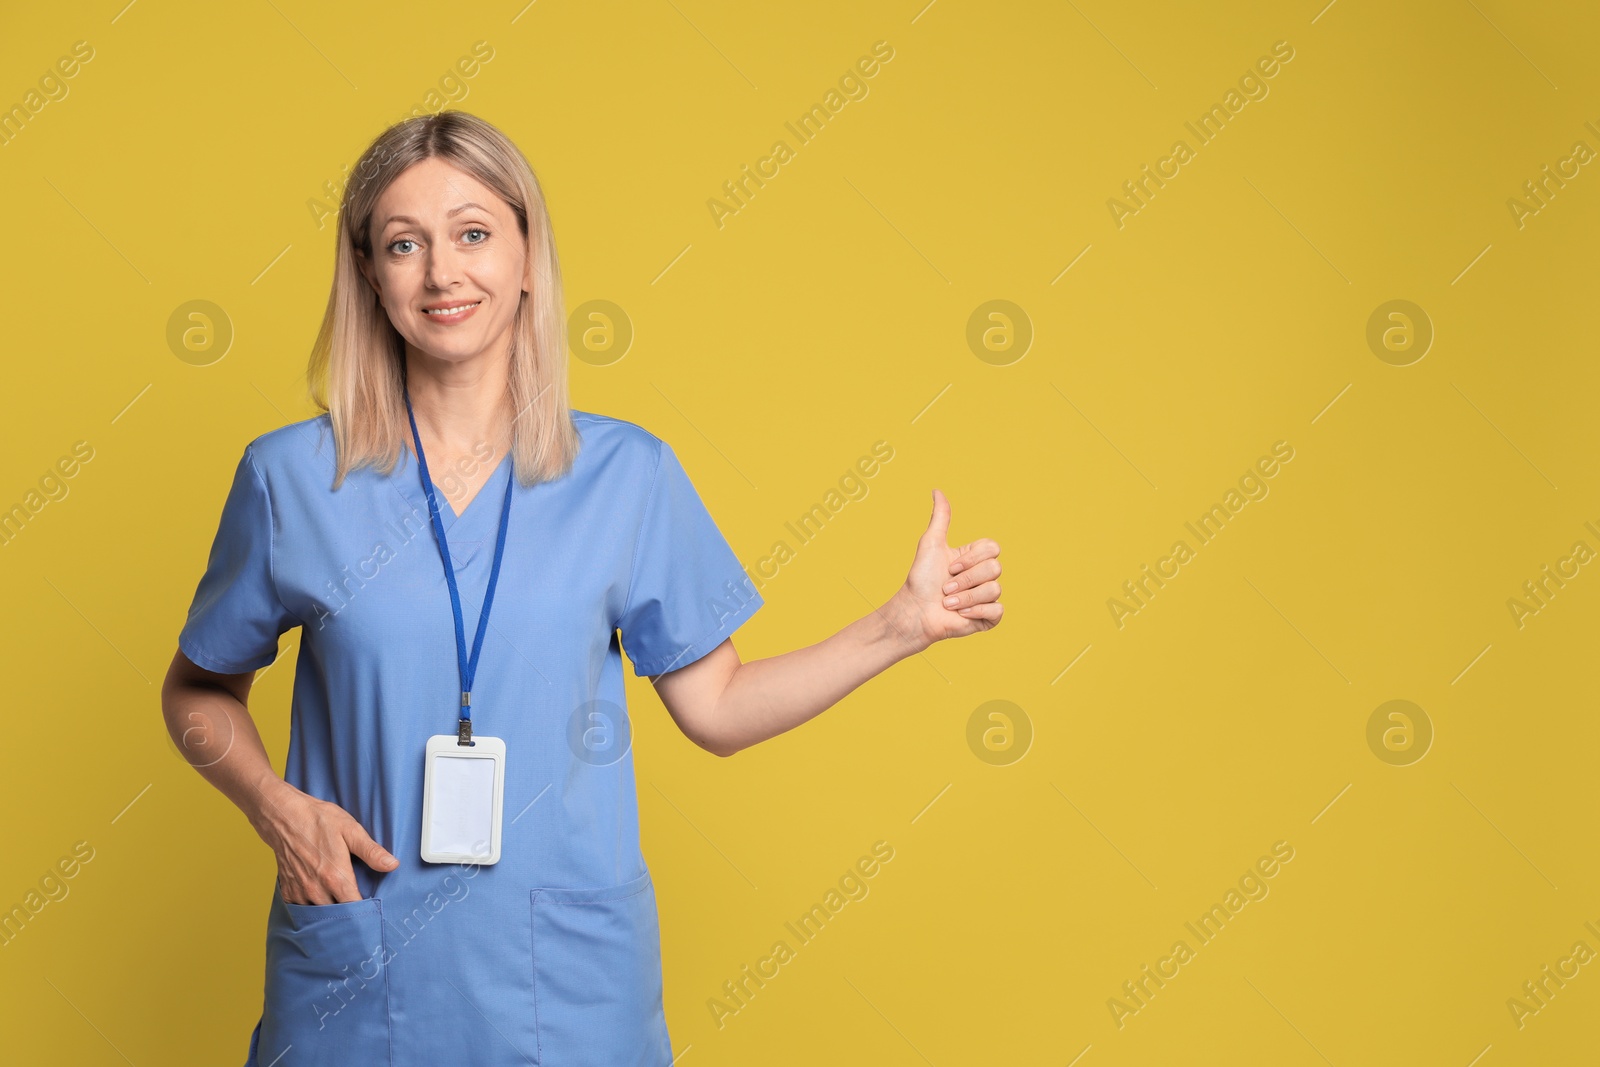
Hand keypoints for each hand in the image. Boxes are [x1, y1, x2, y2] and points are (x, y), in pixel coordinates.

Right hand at [247, 778, 398, 904]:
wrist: (284, 816)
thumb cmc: (319, 821)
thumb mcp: (351, 831)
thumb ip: (371, 851)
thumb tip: (392, 865)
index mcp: (336, 877)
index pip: (354, 909)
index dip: (365, 912)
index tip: (372, 909)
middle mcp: (317, 889)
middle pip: (337, 915)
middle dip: (348, 915)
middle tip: (358, 910)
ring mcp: (300, 891)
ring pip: (318, 915)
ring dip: (329, 913)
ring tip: (339, 904)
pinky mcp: (288, 890)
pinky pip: (301, 909)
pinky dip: (311, 908)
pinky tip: (320, 899)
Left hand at [893, 488, 1002, 647]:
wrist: (915, 611)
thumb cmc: (920, 579)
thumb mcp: (931, 543)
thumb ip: (940, 517)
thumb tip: (937, 490)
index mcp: (974, 557)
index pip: (993, 548)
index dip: (972, 558)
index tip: (950, 566)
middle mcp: (983, 576)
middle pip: (995, 568)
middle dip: (966, 579)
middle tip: (945, 587)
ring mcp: (987, 597)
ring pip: (995, 589)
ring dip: (966, 596)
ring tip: (948, 602)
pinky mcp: (988, 617)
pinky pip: (998, 610)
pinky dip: (976, 611)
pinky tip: (960, 613)